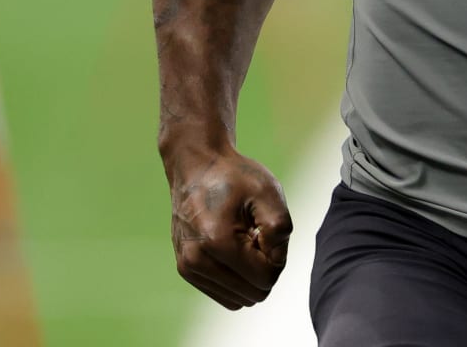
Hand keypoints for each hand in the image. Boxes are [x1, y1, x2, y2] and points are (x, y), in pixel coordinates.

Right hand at [166, 148, 292, 309]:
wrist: (197, 167)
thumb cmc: (235, 177)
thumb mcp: (269, 192)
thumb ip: (280, 230)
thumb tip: (273, 264)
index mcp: (217, 242)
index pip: (265, 279)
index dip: (276, 256)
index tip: (266, 230)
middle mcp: (196, 261)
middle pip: (254, 294)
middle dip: (264, 267)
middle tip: (256, 234)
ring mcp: (188, 268)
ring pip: (240, 299)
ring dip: (249, 274)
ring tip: (243, 240)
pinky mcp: (186, 270)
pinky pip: (226, 295)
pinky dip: (237, 278)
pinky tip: (233, 248)